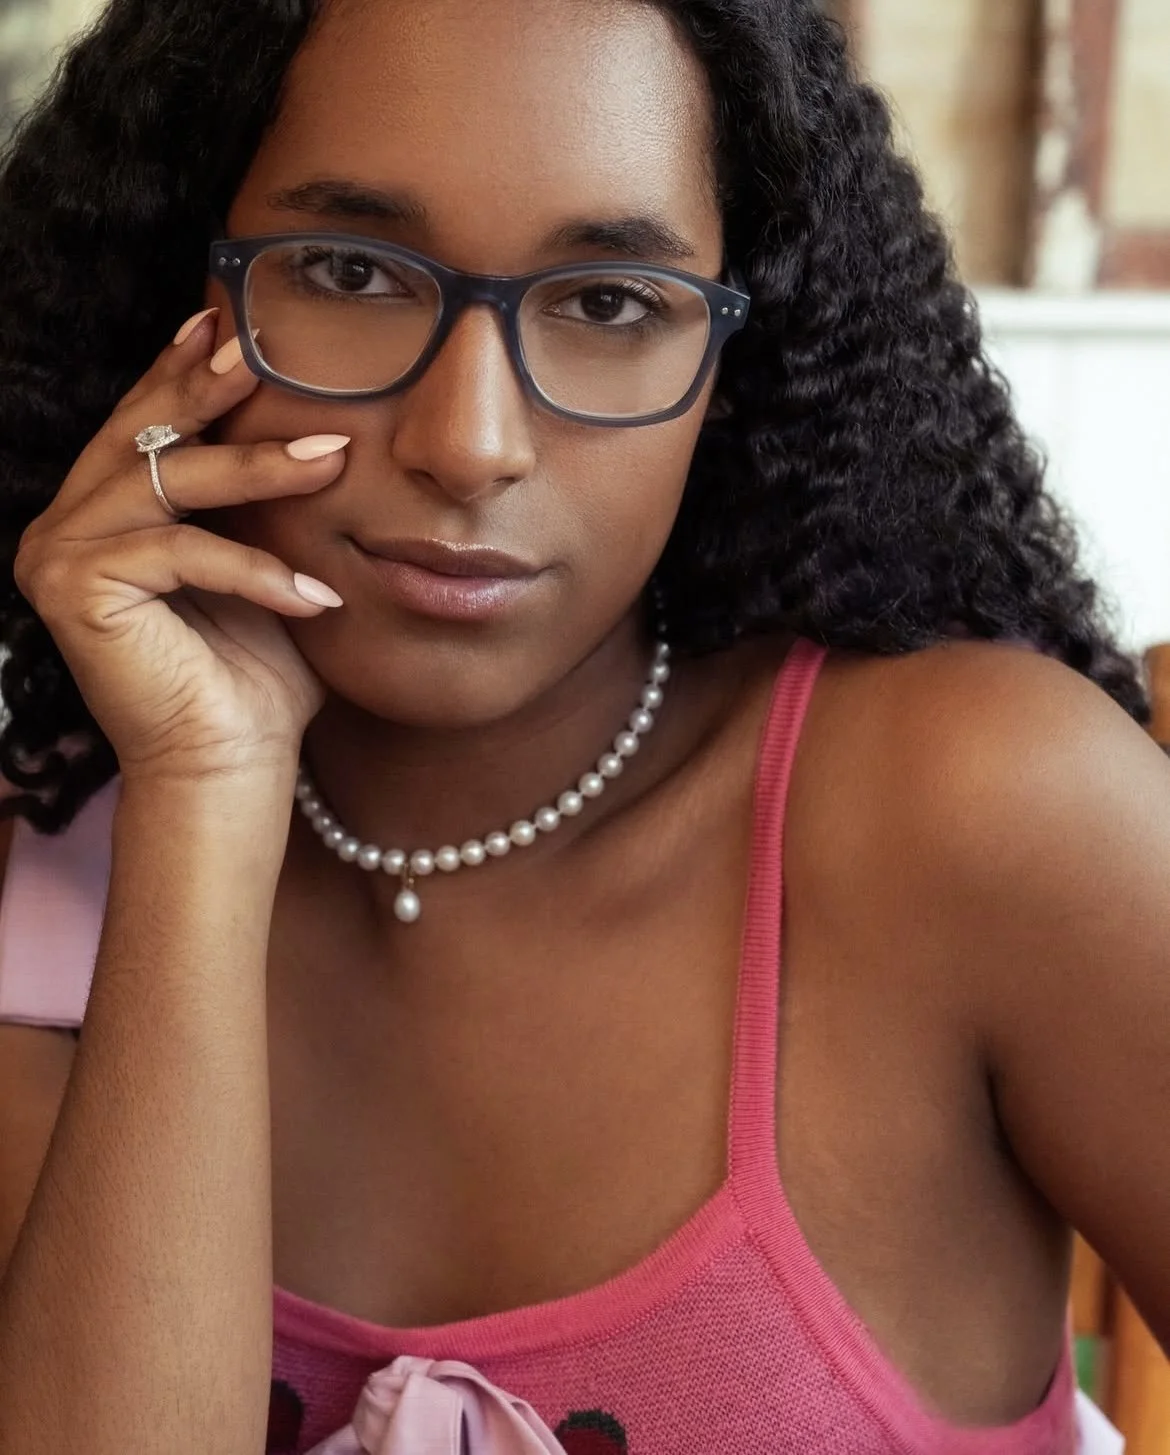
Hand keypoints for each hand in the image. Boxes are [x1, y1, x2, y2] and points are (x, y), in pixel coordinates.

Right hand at [14, 308, 348, 784]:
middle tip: (265, 353)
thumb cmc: (255, 672)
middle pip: (144, 438)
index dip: (182, 372)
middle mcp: (65, 526)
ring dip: (258, 473)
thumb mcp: (261, 563)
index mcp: (103, 516)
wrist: (231, 762)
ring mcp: (57, 555)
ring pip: (169, 485)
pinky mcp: (72, 589)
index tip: (228, 321)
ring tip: (333, 461)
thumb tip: (308, 421)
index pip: (142, 428)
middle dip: (209, 393)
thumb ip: (257, 503)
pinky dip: (253, 570)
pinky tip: (313, 596)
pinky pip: (180, 551)